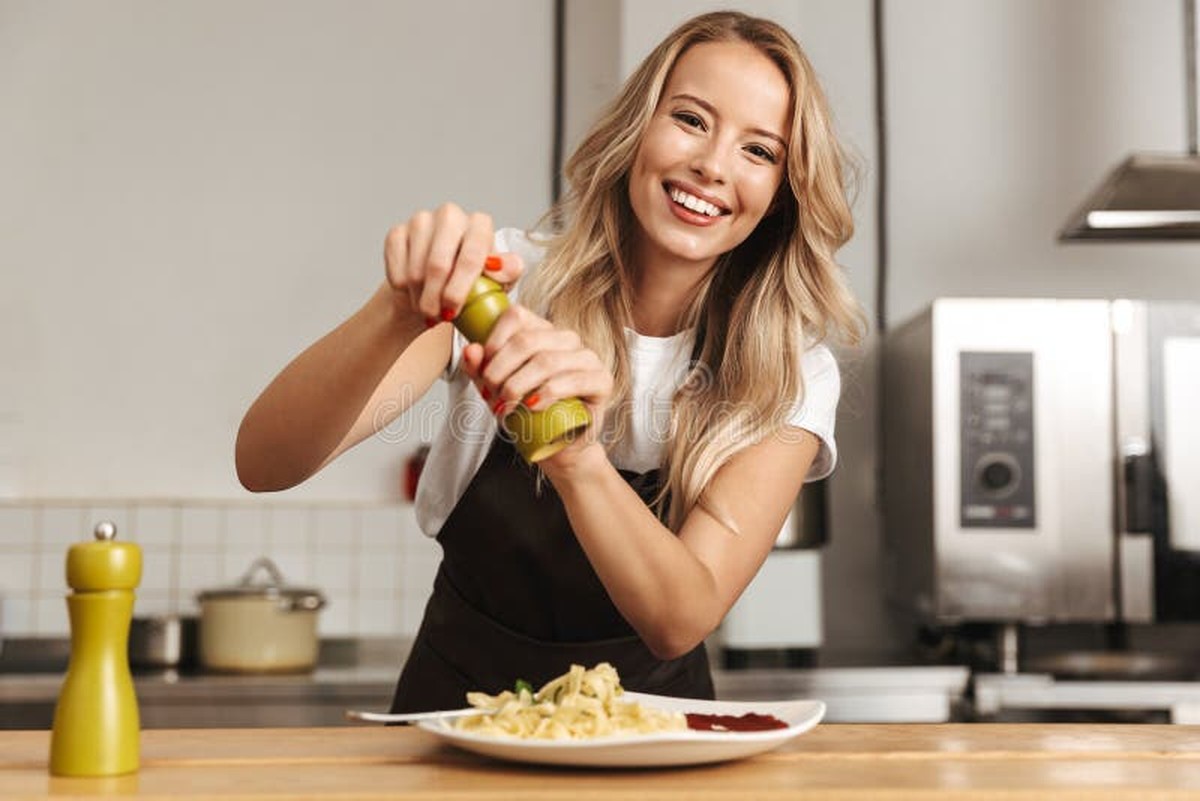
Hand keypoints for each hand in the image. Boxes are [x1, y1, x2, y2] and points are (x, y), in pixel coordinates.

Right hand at [382, 203, 522, 323]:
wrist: (438, 288)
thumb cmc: (472, 285)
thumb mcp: (498, 284)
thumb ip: (507, 273)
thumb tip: (506, 265)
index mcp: (479, 224)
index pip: (471, 254)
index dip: (460, 287)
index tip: (453, 310)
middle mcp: (451, 215)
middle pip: (438, 263)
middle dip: (436, 297)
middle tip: (436, 317)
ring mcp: (421, 221)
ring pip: (415, 270)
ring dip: (420, 298)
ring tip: (429, 310)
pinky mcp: (397, 232)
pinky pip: (397, 269)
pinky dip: (403, 290)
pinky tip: (413, 295)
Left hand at [460, 305, 612, 464]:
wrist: (557, 446)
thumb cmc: (528, 414)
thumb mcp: (495, 389)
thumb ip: (479, 369)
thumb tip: (471, 350)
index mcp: (542, 332)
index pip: (517, 316)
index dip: (493, 340)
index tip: (482, 368)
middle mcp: (567, 339)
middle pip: (527, 340)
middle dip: (500, 370)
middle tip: (491, 394)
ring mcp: (587, 358)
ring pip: (546, 361)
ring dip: (518, 385)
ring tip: (506, 406)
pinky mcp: (602, 380)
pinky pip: (572, 380)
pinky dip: (547, 394)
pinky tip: (532, 407)